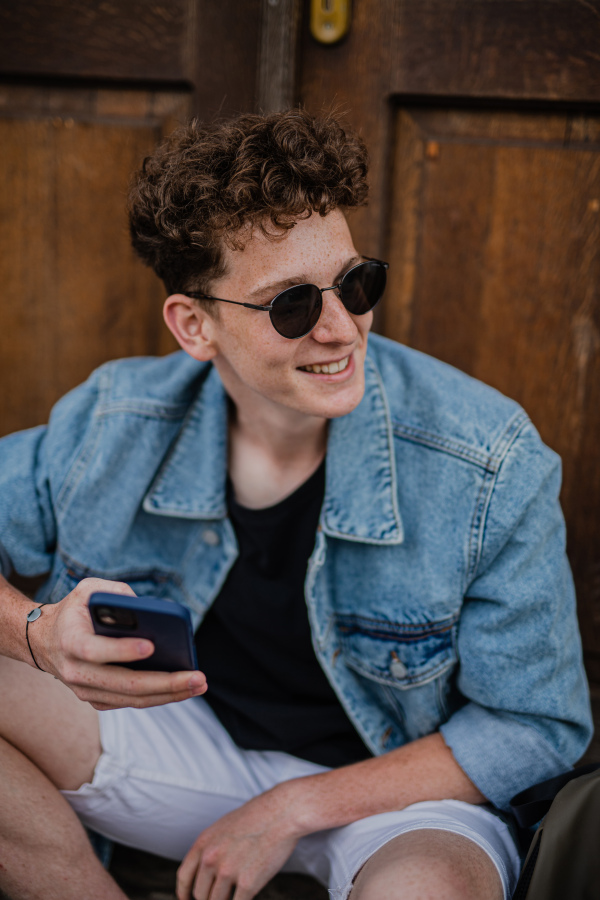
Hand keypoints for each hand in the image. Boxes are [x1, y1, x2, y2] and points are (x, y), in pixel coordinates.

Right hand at [29, 577, 206, 709]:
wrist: (45, 641)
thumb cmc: (75, 611)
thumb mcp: (88, 589)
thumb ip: (117, 592)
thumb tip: (149, 610)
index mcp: (70, 641)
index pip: (96, 651)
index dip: (122, 650)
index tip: (152, 646)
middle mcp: (76, 672)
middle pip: (125, 684)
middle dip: (165, 682)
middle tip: (197, 677)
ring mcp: (86, 691)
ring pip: (132, 699)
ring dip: (169, 694)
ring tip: (199, 684)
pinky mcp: (97, 700)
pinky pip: (132, 702)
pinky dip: (159, 697)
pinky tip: (184, 688)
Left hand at [176, 784, 300, 899]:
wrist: (282, 813)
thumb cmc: (257, 818)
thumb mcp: (224, 827)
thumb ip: (211, 848)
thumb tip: (205, 871)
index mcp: (203, 843)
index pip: (183, 876)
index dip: (183, 893)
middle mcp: (210, 858)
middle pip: (200, 894)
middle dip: (210, 898)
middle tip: (223, 894)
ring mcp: (227, 872)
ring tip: (238, 890)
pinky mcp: (247, 883)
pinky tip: (247, 895)